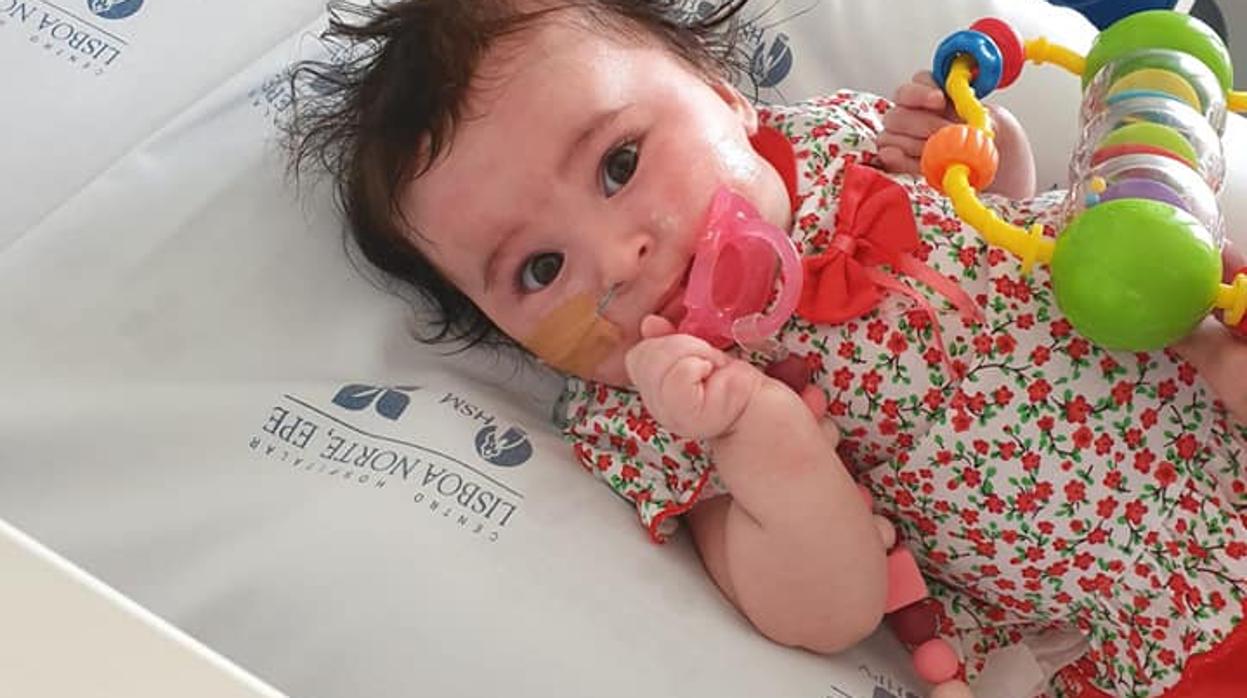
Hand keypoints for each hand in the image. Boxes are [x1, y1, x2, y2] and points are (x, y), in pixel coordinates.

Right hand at [624, 315, 766, 439]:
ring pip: (661, 359)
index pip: (636, 356)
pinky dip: (699, 364)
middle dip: (680, 344)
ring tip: (709, 366)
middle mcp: (653, 404)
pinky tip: (712, 375)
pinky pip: (682, 371)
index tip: (691, 350)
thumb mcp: (693, 351)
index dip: (662, 343)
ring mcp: (666, 413)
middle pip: (645, 353)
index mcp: (651, 386)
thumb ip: (666, 338)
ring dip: (693, 352)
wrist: (754, 400)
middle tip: (705, 357)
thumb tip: (649, 322)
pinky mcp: (684, 415)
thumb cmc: (725, 376)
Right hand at [878, 71, 1035, 198]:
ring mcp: (904, 138)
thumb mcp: (994, 123)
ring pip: (890, 133)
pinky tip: (907, 158)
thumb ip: (977, 116)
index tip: (939, 101)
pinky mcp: (899, 162)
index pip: (918, 82)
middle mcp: (916, 114)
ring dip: (914, 143)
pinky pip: (886, 156)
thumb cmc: (994, 144)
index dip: (923, 90)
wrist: (999, 176)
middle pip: (899, 110)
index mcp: (939, 96)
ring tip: (937, 153)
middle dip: (922, 122)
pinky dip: (896, 158)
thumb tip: (962, 123)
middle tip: (944, 134)